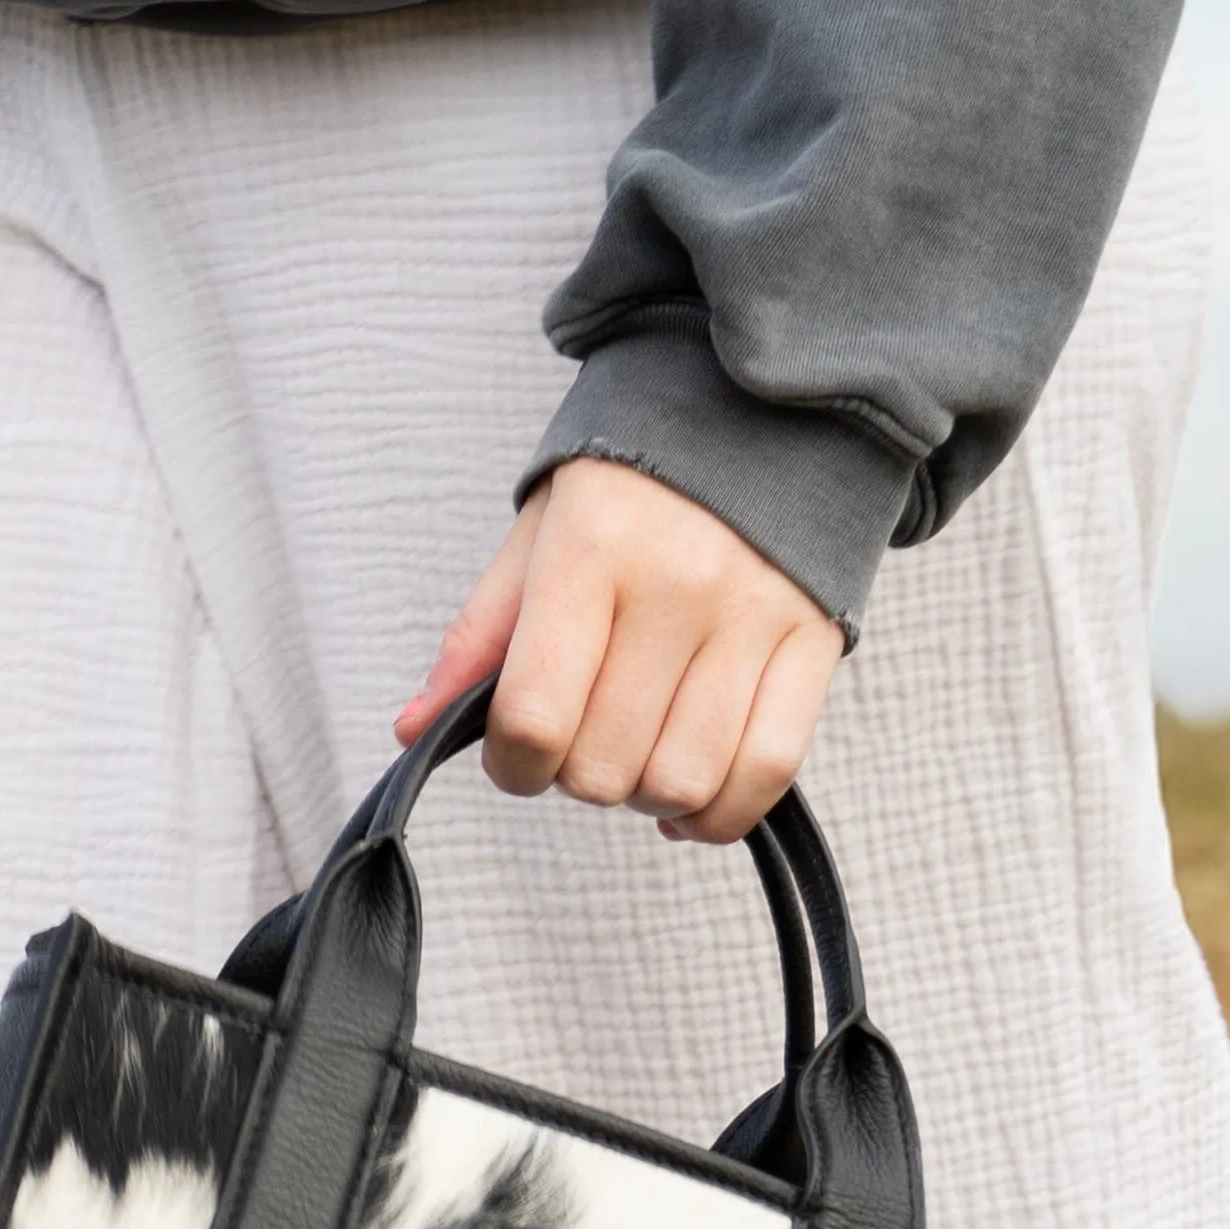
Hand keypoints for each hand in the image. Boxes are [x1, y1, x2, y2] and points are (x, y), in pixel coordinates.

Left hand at [394, 456, 843, 842]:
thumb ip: (478, 638)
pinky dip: (720, 812)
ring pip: (683, 780)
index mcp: (592, 550)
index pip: (534, 716)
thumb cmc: (635, 487)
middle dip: (576, 775)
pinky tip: (691, 793)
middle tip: (584, 735)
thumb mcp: (538, 536)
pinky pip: (767, 770)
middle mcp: (677, 583)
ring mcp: (753, 615)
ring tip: (638, 752)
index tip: (516, 753)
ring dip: (644, 796)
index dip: (511, 764)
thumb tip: (414, 729)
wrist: (762, 416)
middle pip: (604, 764)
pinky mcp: (815, 641)